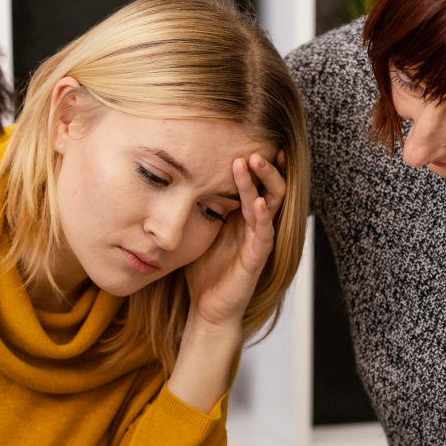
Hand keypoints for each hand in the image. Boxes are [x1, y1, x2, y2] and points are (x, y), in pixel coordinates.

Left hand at [184, 150, 285, 333]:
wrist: (206, 309)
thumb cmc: (204, 271)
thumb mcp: (197, 230)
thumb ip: (196, 206)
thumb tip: (175, 177)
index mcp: (242, 216)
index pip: (255, 181)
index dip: (253, 161)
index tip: (244, 136)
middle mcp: (255, 225)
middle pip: (270, 185)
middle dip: (263, 164)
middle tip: (252, 143)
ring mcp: (258, 241)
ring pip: (269, 203)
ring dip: (262, 182)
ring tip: (254, 160)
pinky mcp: (256, 259)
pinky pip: (264, 235)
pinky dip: (264, 217)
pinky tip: (260, 203)